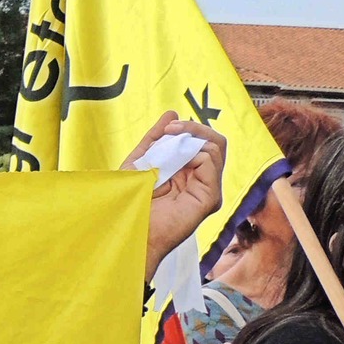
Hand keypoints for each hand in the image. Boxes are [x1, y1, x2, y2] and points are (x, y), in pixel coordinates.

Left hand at [131, 111, 227, 278]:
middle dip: (192, 129)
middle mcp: (201, 181)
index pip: (200, 141)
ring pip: (216, 147)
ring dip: (192, 137)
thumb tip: (172, 113)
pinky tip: (176, 162)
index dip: (187, 129)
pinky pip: (211, 161)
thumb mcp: (139, 162)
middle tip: (170, 129)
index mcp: (187, 173)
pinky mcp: (210, 197)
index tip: (167, 127)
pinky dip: (195, 152)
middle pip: (212, 141)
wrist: (127, 230)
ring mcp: (207, 189)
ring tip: (170, 145)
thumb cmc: (129, 203)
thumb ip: (155, 139)